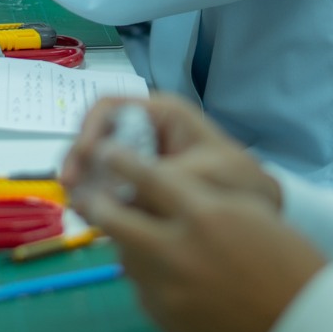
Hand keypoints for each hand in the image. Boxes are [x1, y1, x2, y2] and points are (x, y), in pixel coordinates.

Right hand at [61, 93, 281, 210]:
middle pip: (96, 137)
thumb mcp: (203, 176)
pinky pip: (109, 190)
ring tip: (81, 211)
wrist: (261, 213)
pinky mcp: (137, 189)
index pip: (110, 107)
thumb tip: (111, 192)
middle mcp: (145, 132)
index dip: (89, 130)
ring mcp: (139, 161)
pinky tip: (98, 223)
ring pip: (98, 165)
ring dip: (84, 185)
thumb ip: (158, 180)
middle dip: (79, 162)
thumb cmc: (238, 181)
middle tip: (71, 192)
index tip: (81, 161)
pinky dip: (98, 204)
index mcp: (162, 114)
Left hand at [83, 153, 325, 331]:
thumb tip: (151, 188)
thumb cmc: (281, 255)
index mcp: (204, 212)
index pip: (145, 175)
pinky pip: (141, 290)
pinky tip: (167, 274)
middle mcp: (179, 249)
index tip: (105, 149)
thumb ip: (194, 197)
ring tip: (137, 234)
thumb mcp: (241, 210)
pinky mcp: (165, 320)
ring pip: (124, 255)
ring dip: (125, 242)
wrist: (304, 322)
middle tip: (88, 193)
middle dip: (96, 201)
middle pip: (115, 216)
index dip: (119, 159)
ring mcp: (168, 289)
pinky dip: (148, 278)